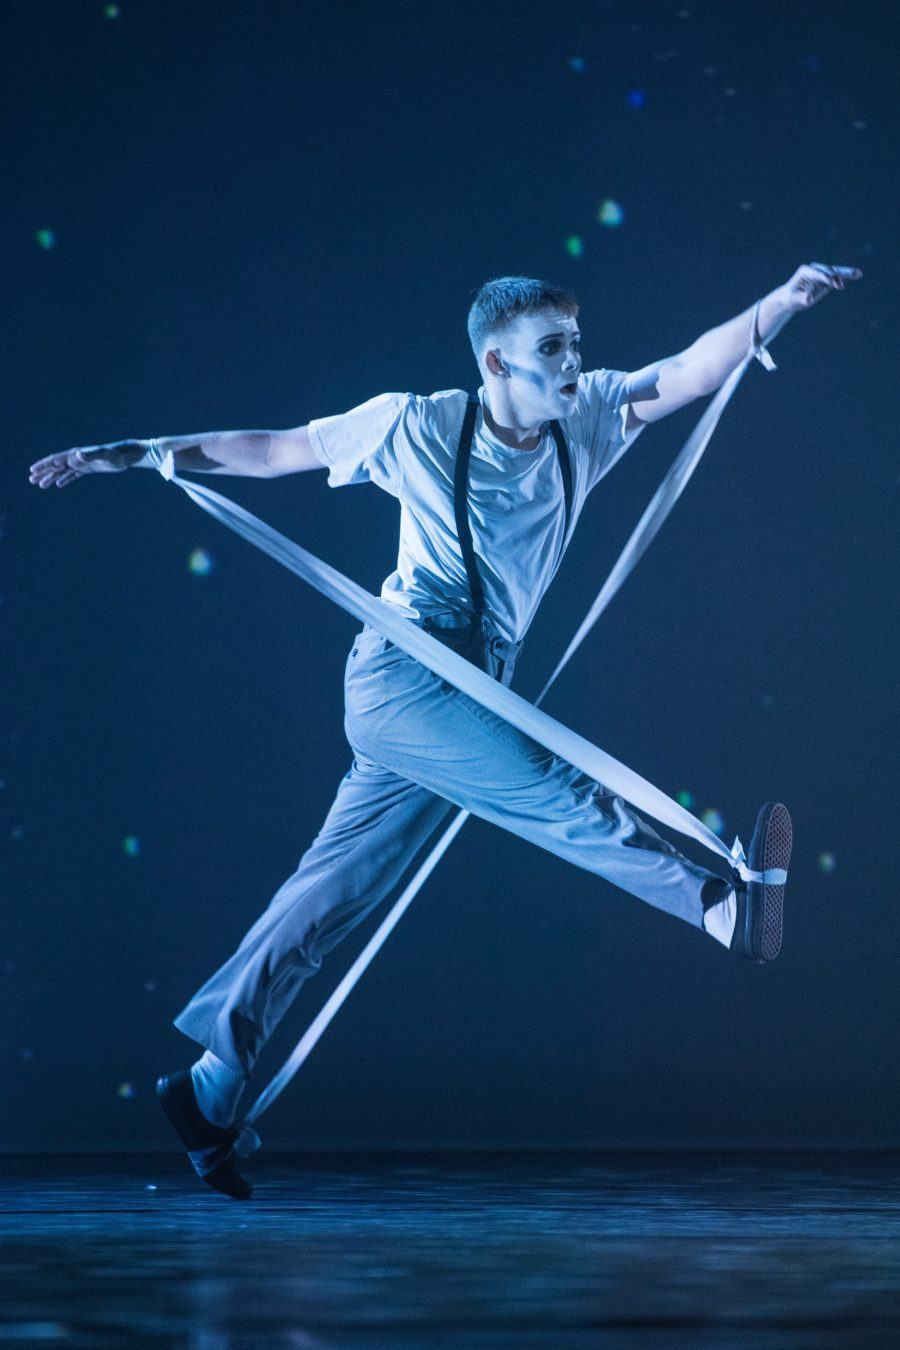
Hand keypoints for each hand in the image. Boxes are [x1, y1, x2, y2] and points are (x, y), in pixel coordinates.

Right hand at [28, 440, 145, 488]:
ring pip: (63, 471)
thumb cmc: (115, 455)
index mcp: (77, 454)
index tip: (33, 470)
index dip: (44, 465)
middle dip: (44, 472)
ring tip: (41, 485)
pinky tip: (58, 484)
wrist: (126, 455)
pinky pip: (73, 475)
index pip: (56, 459)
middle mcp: (77, 458)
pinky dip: (65, 479)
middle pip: (56, 465)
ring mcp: (82, 463)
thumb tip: (76, 454)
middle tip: (31, 480)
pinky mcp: (89, 468)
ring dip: (51, 477)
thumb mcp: (103, 455)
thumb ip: (89, 455)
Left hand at [779, 262, 861, 312]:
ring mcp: (822, 273)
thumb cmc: (790, 298)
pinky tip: (858, 274)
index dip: (823, 277)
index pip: (816, 273)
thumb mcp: (793, 299)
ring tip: (858, 273)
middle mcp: (815, 269)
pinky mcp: (828, 279)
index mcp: (805, 271)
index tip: (829, 283)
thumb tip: (809, 299)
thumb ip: (801, 298)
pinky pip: (839, 276)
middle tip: (839, 284)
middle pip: (827, 270)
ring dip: (846, 273)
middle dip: (834, 276)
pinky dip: (848, 275)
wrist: (791, 297)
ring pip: (836, 272)